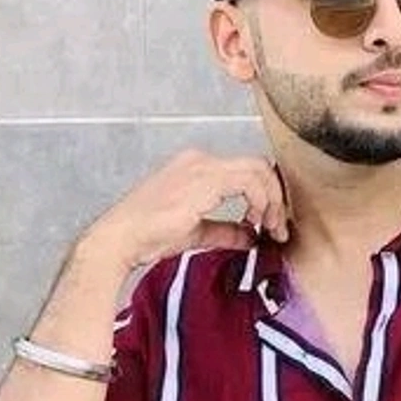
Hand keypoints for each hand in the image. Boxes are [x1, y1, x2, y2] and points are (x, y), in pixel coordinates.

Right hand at [82, 149, 291, 270]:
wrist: (122, 238)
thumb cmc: (148, 236)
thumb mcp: (196, 232)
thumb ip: (226, 231)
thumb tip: (251, 238)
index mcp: (196, 168)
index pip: (246, 170)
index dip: (266, 195)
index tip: (270, 225)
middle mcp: (200, 161)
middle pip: (257, 166)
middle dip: (275, 197)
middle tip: (278, 228)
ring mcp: (201, 167)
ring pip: (258, 170)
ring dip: (272, 201)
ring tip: (271, 229)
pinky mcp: (203, 180)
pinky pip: (248, 181)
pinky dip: (260, 201)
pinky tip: (256, 224)